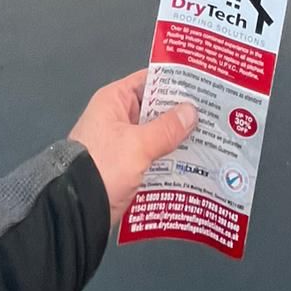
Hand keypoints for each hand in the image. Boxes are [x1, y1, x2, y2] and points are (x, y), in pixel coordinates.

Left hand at [69, 69, 196, 225]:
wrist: (76, 210)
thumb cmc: (103, 166)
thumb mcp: (137, 145)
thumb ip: (166, 128)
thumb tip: (192, 111)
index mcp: (114, 100)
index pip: (149, 80)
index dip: (175, 81)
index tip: (203, 84)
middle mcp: (118, 117)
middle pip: (156, 108)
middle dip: (182, 113)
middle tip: (215, 113)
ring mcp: (123, 143)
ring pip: (157, 134)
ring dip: (179, 138)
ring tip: (211, 138)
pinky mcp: (127, 166)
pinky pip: (154, 155)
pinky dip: (171, 158)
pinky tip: (195, 163)